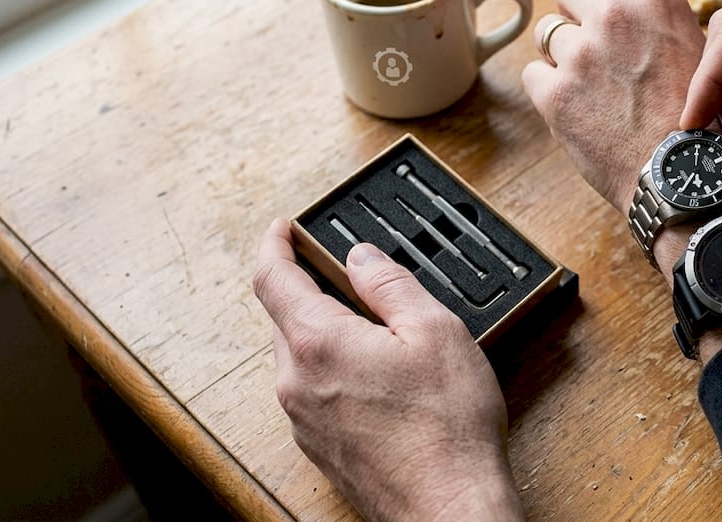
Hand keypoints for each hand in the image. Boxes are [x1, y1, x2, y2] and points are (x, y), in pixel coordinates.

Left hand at [252, 219, 522, 520]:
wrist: (448, 508)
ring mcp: (305, 419)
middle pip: (284, 317)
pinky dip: (335, 368)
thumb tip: (361, 257)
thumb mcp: (434, 331)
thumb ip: (391, 284)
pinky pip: (314, 390)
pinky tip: (379, 376)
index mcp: (318, 343)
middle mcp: (297, 383)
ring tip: (377, 329)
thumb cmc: (447, 428)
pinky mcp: (321, 446)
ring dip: (325, 331)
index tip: (282, 229)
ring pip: (300, 356)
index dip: (275, 245)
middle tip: (344, 272)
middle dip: (308, 288)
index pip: (273, 278)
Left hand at [521, 0, 708, 212]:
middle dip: (576, 12)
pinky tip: (579, 110)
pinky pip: (533, 74)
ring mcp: (581, 54)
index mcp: (656, 0)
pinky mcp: (555, 93)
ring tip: (592, 86)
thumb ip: (656, 23)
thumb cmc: (699, 122)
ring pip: (547, 32)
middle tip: (594, 45)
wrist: (686, 178)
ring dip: (562, 54)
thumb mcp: (697, 52)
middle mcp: (616, 17)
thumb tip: (627, 11)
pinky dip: (549, 91)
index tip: (605, 3)